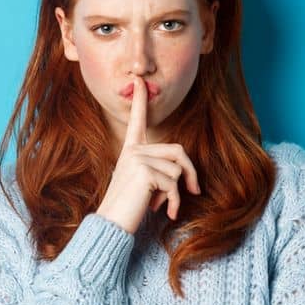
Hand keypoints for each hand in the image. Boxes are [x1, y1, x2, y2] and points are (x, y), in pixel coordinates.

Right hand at [95, 73, 201, 233]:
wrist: (112, 224)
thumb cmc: (130, 206)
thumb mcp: (147, 184)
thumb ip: (161, 171)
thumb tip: (187, 177)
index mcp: (131, 150)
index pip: (137, 121)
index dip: (140, 101)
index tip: (138, 80)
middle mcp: (133, 150)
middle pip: (178, 151)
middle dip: (191, 173)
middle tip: (193, 192)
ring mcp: (137, 158)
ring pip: (178, 169)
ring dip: (177, 192)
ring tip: (161, 205)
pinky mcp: (143, 170)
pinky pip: (174, 183)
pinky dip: (174, 201)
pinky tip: (165, 212)